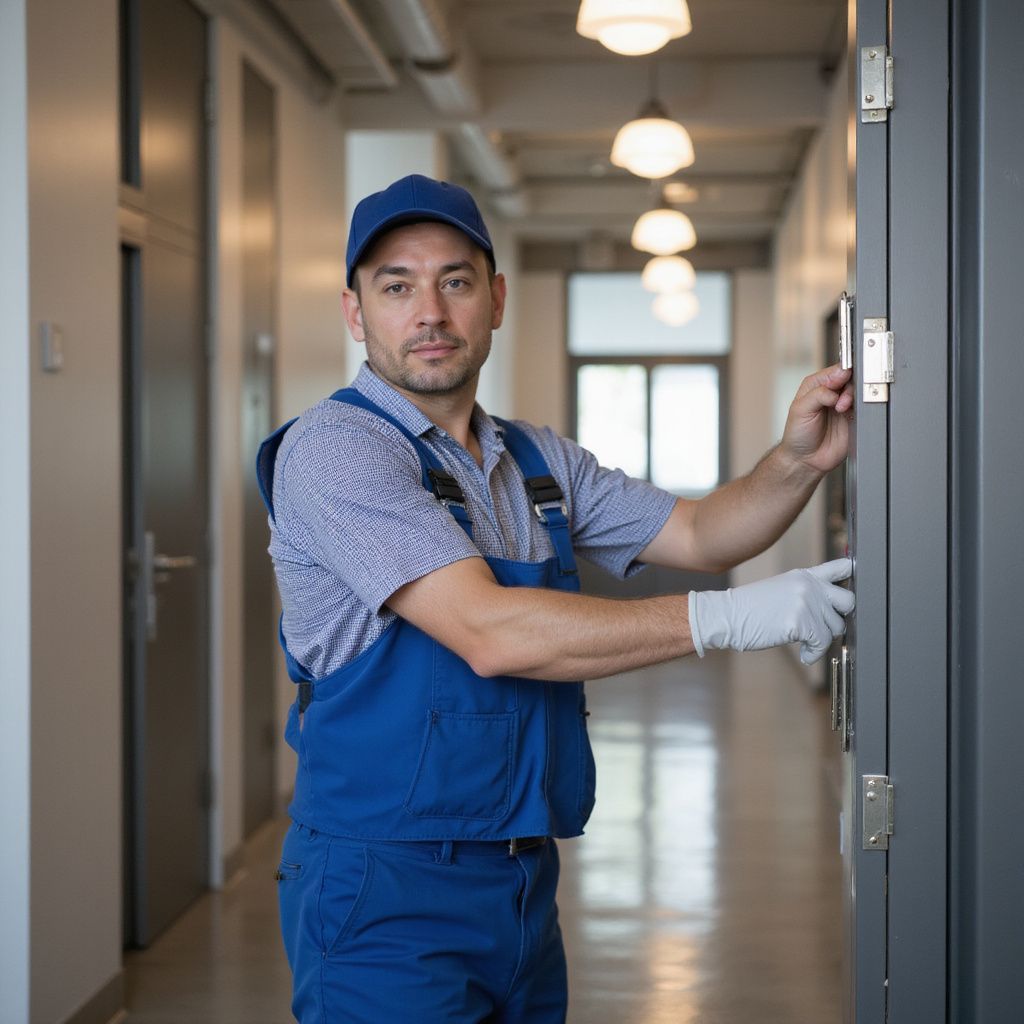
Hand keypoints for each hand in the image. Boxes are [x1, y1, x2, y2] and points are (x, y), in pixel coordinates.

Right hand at [689, 558, 854, 664]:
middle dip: (838, 618)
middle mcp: (809, 585)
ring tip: (805, 642)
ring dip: (821, 639)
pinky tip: (803, 654)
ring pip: (835, 627)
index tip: (856, 584)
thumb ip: (806, 592)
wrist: (727, 616)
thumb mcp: (780, 589)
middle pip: (848, 601)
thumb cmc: (749, 608)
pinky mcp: (801, 621)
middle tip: (823, 627)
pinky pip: (822, 643)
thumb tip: (831, 609)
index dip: (854, 574)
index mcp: (804, 575)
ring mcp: (806, 602)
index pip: (841, 567)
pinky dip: (814, 653)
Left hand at [780, 364, 853, 474]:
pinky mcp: (854, 419)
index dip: (841, 372)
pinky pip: (864, 407)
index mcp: (816, 386)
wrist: (806, 460)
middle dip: (848, 386)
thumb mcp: (800, 410)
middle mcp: (831, 394)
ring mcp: (844, 406)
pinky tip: (851, 414)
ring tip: (842, 408)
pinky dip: (861, 408)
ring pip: (859, 392)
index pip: (835, 370)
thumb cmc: (797, 435)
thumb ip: (818, 393)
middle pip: (850, 379)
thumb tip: (837, 381)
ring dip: (853, 397)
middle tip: (840, 400)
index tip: (842, 378)